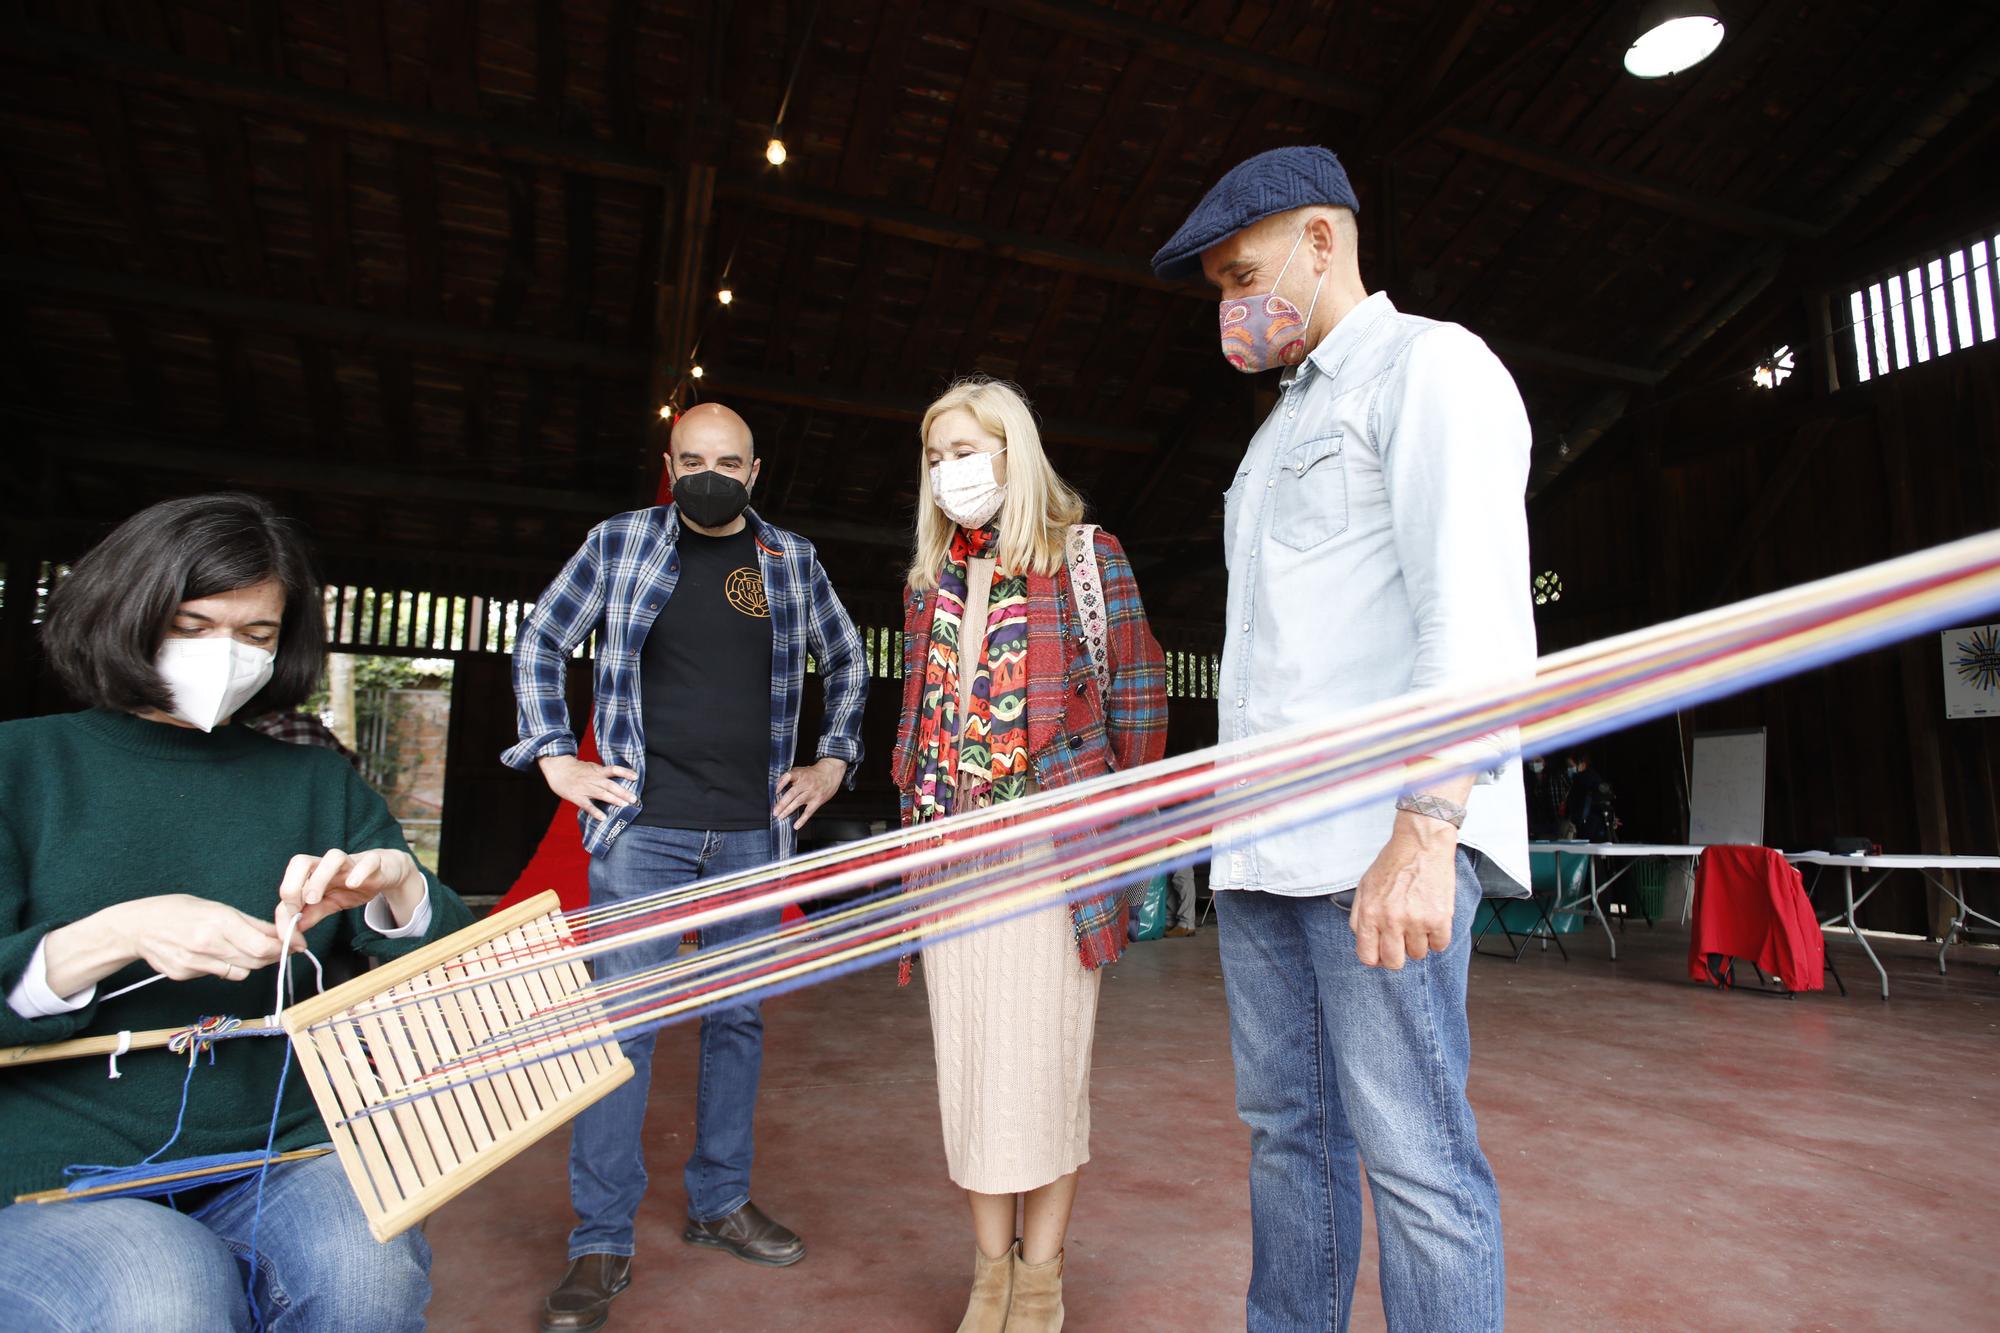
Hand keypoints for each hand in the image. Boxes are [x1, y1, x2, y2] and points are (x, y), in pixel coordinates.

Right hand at [102, 895, 291, 984]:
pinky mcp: (184, 975)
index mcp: (218, 922)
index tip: (296, 945)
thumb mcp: (216, 907)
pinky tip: (213, 954)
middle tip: (278, 948)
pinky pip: (218, 975)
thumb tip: (280, 933)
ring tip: (240, 948)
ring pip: (240, 972)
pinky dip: (224, 967)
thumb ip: (249, 923)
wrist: (136, 926)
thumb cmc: (177, 910)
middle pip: (255, 961)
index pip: (261, 946)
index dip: (284, 948)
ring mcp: (194, 963)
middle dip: (271, 955)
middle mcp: (207, 945)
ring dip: (249, 963)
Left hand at [275, 847, 423, 935]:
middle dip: (292, 886)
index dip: (285, 909)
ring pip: (332, 857)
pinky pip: (367, 862)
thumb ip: (312, 914)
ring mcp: (351, 862)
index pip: (289, 885)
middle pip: (300, 862)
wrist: (385, 872)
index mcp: (313, 874)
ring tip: (316, 899)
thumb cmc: (352, 884)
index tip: (291, 932)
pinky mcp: (374, 862)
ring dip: (319, 878)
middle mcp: (327, 865)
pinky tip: (353, 884)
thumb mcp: (330, 903)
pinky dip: (359, 872)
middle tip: (296, 908)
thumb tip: (292, 931)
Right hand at [539, 754, 638, 820]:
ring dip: (614, 800)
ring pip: (601, 794)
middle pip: (610, 785)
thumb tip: (617, 776)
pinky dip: (595, 811)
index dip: (625, 772)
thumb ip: (602, 772)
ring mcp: (585, 788)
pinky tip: (603, 817)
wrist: (557, 768)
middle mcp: (593, 779)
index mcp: (597, 771)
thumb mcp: (591, 766)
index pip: (614, 770)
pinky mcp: (576, 797)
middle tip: (634, 799)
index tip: (636, 777)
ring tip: (624, 806)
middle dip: (623, 792)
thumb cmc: (575, 768)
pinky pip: (587, 805)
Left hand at [773, 757, 846, 829]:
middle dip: (782, 803)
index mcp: (800, 775)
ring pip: (798, 802)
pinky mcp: (817, 801)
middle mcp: (805, 784)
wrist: (830, 773)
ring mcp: (812, 793)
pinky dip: (802, 819)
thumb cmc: (814, 773)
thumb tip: (778, 786)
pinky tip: (796, 825)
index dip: (781, 784)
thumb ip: (790, 777)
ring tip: (780, 817)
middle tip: (775, 811)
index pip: (788, 777)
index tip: (776, 791)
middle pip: (792, 794)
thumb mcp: (801, 770)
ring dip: (788, 810)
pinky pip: (809, 811)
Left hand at [1350, 823, 1457, 969]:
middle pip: (1394, 963)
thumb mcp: (1365, 888)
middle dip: (1398, 955)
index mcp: (1370, 914)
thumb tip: (1365, 943)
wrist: (1421, 844)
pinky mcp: (1439, 919)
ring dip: (1419, 942)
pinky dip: (1438, 937)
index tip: (1383, 951)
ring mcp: (1416, 921)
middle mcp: (1391, 921)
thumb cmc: (1393, 864)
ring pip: (1418, 955)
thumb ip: (1360, 917)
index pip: (1367, 957)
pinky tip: (1433, 919)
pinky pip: (1440, 946)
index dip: (1376, 958)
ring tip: (1419, 920)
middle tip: (1403, 939)